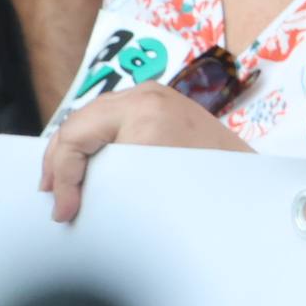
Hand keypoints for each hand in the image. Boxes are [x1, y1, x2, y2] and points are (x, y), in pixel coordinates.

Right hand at [42, 84, 248, 222]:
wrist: (253, 177)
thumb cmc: (209, 185)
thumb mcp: (149, 186)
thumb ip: (107, 184)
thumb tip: (68, 202)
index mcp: (143, 112)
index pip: (74, 137)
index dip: (61, 176)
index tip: (63, 210)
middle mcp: (147, 96)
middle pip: (78, 123)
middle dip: (59, 159)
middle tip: (51, 193)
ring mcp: (154, 95)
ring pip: (92, 117)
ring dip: (73, 147)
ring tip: (61, 181)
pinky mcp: (160, 102)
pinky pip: (112, 115)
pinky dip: (94, 138)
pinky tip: (86, 161)